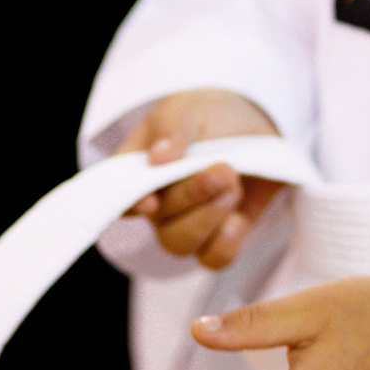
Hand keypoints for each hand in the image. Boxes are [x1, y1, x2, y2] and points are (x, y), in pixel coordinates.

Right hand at [118, 88, 284, 269]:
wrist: (249, 122)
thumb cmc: (205, 114)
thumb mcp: (188, 111)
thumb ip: (174, 130)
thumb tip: (157, 157)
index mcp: (135, 171)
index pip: (120, 198)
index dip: (132, 206)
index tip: (151, 202)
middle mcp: (155, 204)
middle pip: (160, 223)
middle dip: (193, 197)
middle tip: (223, 170)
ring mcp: (186, 222)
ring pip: (182, 245)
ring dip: (209, 217)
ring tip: (232, 183)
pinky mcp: (218, 234)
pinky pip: (213, 258)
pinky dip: (226, 243)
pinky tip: (237, 219)